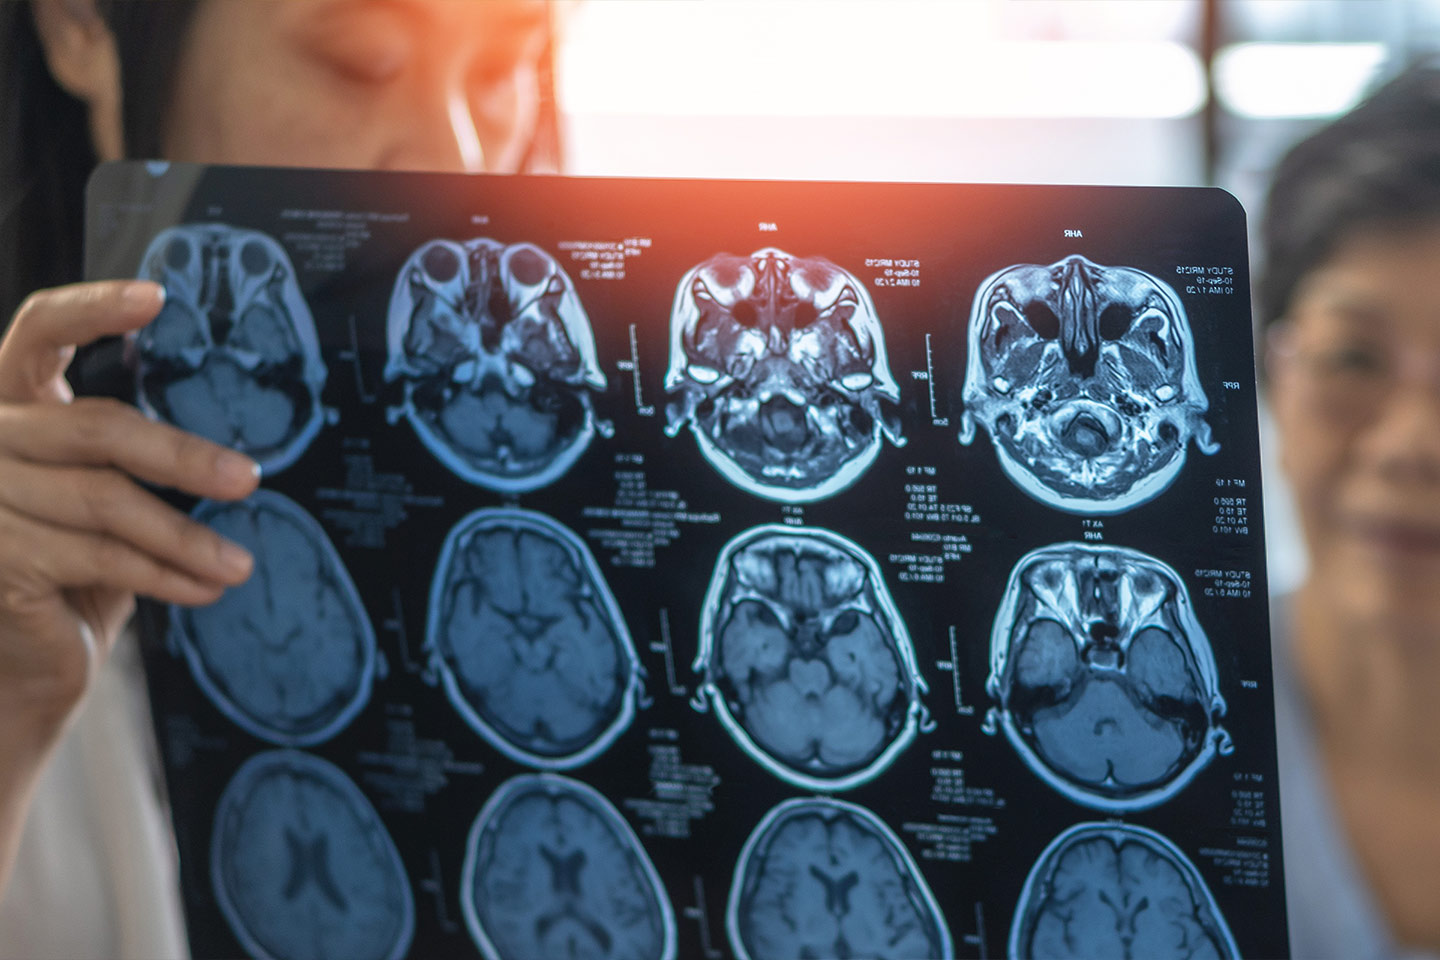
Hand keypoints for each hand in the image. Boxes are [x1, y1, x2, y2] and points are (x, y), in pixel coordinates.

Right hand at [0, 281, 259, 735]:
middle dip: (181, 456)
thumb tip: (234, 443)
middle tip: (247, 479)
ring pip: (106, 503)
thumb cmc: (74, 562)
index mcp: (13, 401)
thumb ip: (134, 454)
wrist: (26, 657)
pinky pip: (102, 558)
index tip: (156, 297)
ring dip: (186, 537)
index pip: (39, 330)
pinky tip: (207, 587)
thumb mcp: (102, 492)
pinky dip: (166, 573)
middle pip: (94, 428)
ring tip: (239, 562)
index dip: (92, 308)